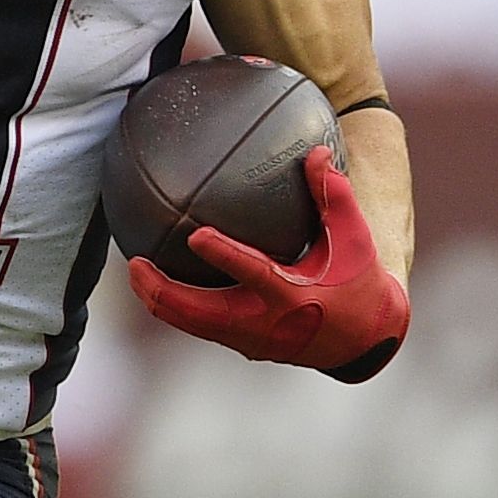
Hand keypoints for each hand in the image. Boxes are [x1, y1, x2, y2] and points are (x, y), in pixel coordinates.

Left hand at [125, 146, 408, 381]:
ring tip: (135, 270)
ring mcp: (248, 338)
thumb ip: (333, 195)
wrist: (362, 338)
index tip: (196, 234)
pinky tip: (155, 281)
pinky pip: (197, 325)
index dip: (223, 255)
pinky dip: (173, 306)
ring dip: (157, 299)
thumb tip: (314, 153)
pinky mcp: (240, 344)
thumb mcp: (353, 239)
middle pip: (198, 313)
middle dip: (161, 290)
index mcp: (293, 295)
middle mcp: (264, 323)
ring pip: (189, 323)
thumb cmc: (357, 282)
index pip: (253, 274)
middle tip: (136, 262)